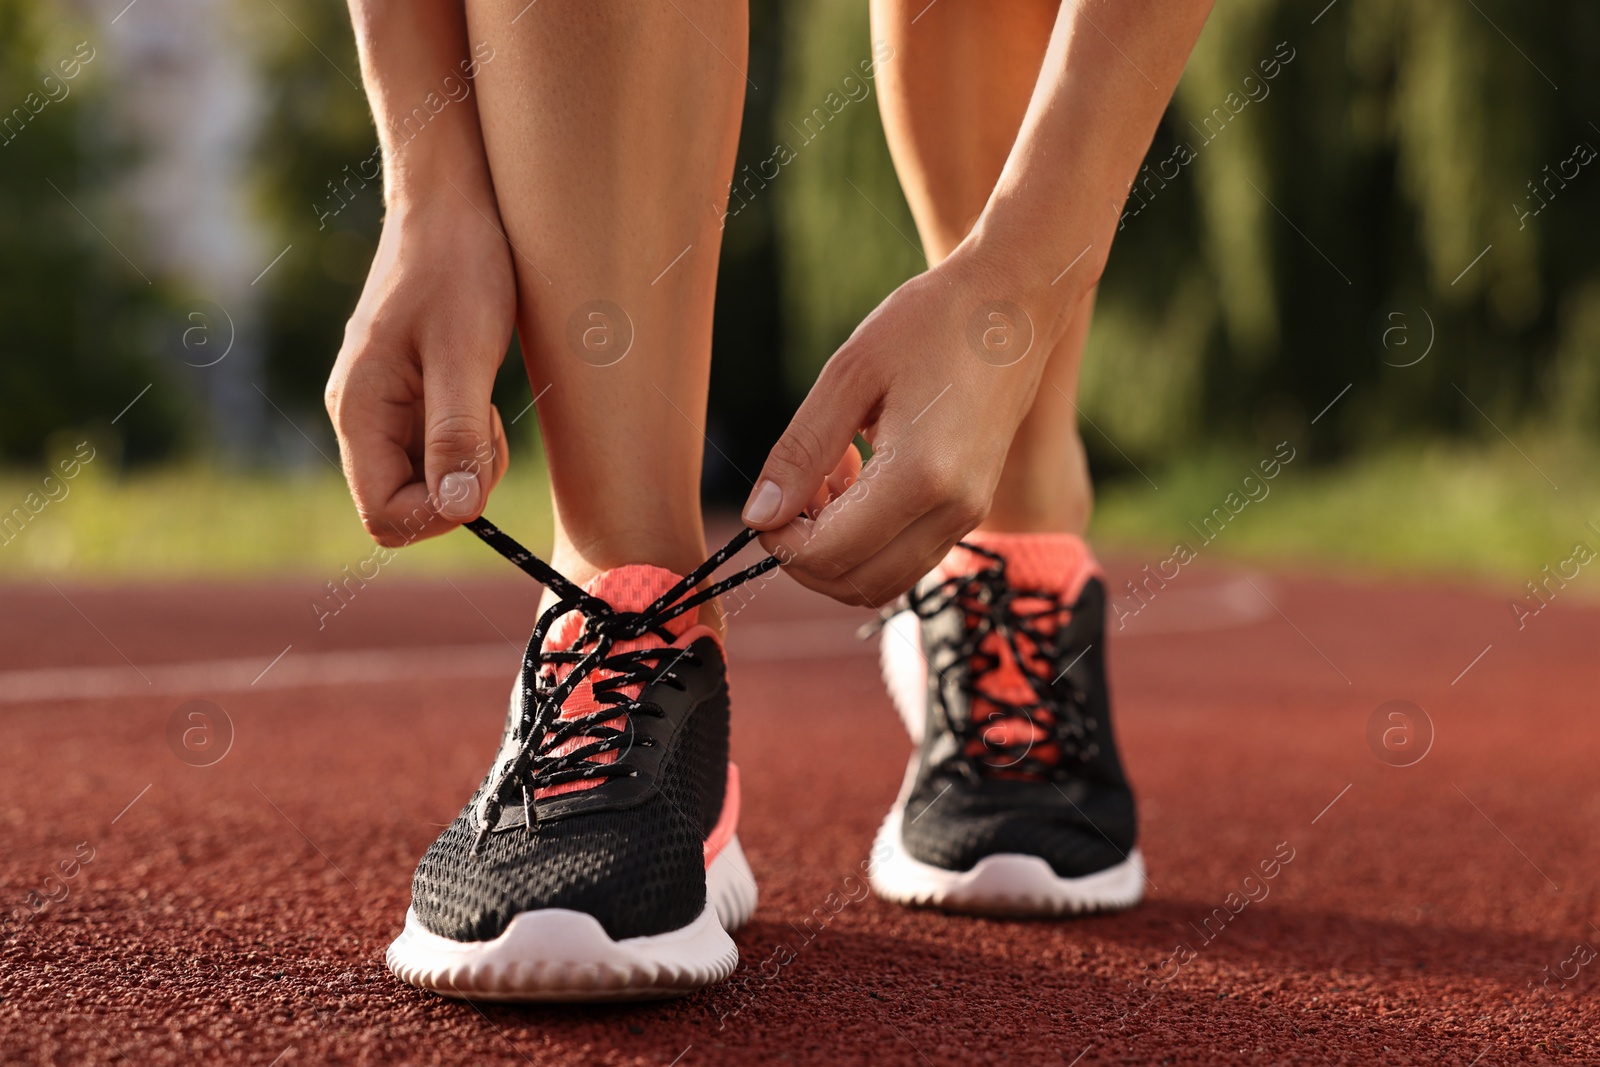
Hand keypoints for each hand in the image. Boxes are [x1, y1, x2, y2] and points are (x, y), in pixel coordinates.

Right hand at [325, 196, 515, 545]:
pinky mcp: (404, 393)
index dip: (439, 515)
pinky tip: (479, 393)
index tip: (481, 467)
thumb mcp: (465, 353)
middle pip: (401, 504)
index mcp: (357, 411)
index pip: (384, 516)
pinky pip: (431, 447)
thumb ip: (458, 435)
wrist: (449, 203)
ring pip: (421, 479)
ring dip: (464, 461)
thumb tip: (458, 509)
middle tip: (487, 427)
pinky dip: (464, 438)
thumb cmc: (458, 266)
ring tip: (484, 402)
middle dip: (455, 487)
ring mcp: (379, 405)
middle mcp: (358, 415)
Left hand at [742, 248, 1071, 606]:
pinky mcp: (972, 509)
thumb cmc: (931, 323)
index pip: (829, 553)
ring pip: (882, 581)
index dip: (781, 542)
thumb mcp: (849, 374)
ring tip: (828, 478)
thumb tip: (760, 515)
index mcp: (920, 476)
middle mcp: (952, 510)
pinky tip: (859, 478)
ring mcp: (968, 515)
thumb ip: (801, 451)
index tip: (765, 503)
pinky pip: (908, 557)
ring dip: (838, 550)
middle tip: (790, 494)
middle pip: (856, 584)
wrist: (1014, 303)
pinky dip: (869, 540)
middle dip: (805, 556)